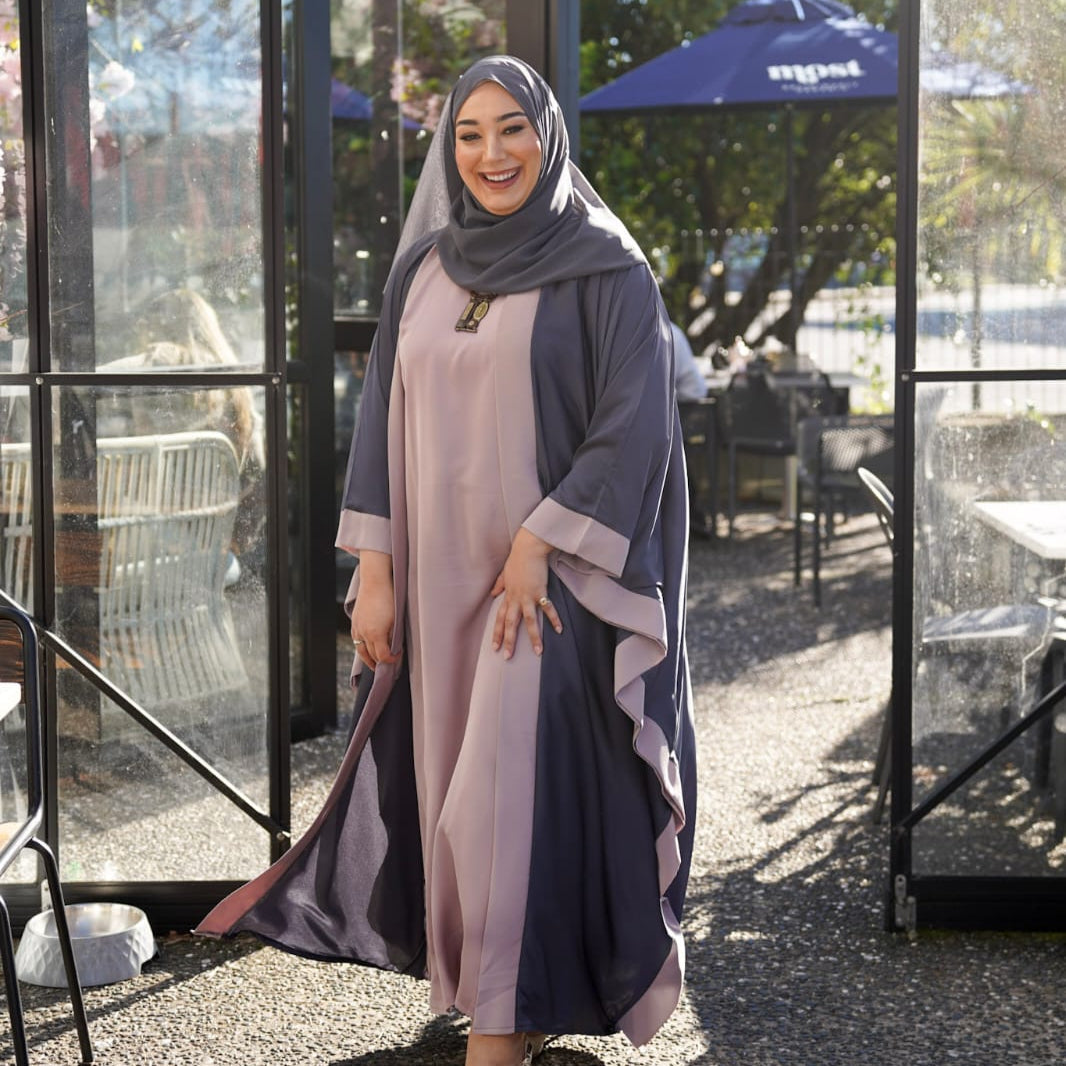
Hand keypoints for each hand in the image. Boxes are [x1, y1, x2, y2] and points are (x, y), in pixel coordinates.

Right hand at [351, 550, 399, 669]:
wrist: (375, 582)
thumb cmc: (389, 598)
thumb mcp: (396, 619)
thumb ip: (394, 636)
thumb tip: (394, 647)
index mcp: (375, 634)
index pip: (382, 656)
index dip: (391, 660)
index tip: (398, 657)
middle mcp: (364, 633)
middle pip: (372, 655)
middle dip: (381, 662)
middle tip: (390, 664)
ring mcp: (357, 628)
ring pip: (361, 650)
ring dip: (369, 659)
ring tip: (376, 665)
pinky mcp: (354, 622)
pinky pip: (357, 641)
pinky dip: (362, 648)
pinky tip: (367, 650)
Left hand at [491, 528, 562, 658]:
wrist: (528, 547)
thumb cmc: (517, 558)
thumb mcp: (505, 572)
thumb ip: (499, 584)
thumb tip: (492, 593)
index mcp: (508, 595)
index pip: (500, 618)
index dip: (497, 633)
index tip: (494, 647)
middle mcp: (516, 598)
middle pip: (511, 623)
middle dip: (509, 641)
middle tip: (507, 657)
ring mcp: (527, 595)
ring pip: (529, 621)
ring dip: (533, 637)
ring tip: (538, 652)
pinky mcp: (539, 591)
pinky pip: (547, 608)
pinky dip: (554, 619)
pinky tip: (560, 630)